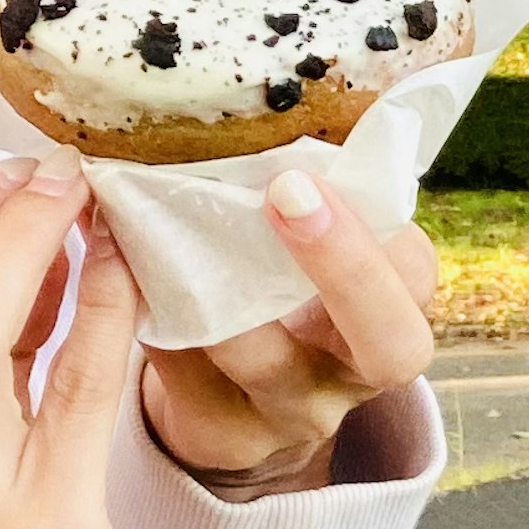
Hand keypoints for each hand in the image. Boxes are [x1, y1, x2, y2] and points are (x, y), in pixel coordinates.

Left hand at [139, 166, 438, 501]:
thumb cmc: (285, 297)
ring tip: (157, 213)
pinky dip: (145, 309)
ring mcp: (292, 414)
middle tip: (284, 195)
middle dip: (345, 268)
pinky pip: (183, 374)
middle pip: (390, 345)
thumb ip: (313, 195)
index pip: (415, 276)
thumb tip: (256, 92)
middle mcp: (356, 373)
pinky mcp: (222, 436)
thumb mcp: (318, 255)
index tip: (307, 176)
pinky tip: (113, 259)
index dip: (372, 233)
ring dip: (211, 282)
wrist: (242, 404)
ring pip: (264, 358)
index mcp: (393, 312)